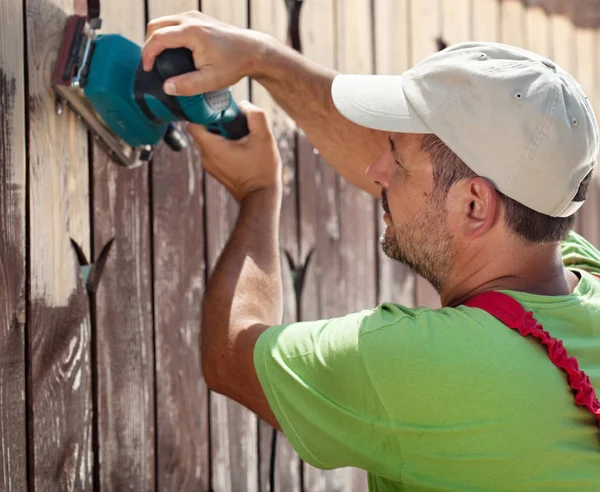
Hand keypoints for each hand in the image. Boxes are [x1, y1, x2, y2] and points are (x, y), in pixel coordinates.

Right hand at [142, 11, 270, 96]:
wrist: (253, 51)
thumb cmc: (235, 64)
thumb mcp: (211, 80)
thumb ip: (188, 85)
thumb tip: (167, 87)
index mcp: (191, 32)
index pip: (158, 37)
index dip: (148, 54)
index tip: (148, 69)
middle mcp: (191, 19)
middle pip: (156, 25)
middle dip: (149, 44)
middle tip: (151, 64)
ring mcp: (195, 16)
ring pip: (165, 22)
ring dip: (158, 38)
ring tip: (160, 59)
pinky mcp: (199, 19)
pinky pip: (175, 23)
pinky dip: (168, 35)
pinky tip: (172, 52)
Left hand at [188, 101, 281, 202]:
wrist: (261, 198)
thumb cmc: (262, 171)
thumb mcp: (264, 138)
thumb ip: (255, 116)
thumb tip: (245, 105)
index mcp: (212, 147)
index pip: (193, 121)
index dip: (204, 111)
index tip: (220, 109)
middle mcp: (205, 157)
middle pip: (201, 129)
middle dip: (216, 121)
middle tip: (234, 121)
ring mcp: (209, 166)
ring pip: (207, 140)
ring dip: (221, 133)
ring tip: (239, 135)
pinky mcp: (216, 171)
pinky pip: (213, 151)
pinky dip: (223, 145)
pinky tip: (240, 147)